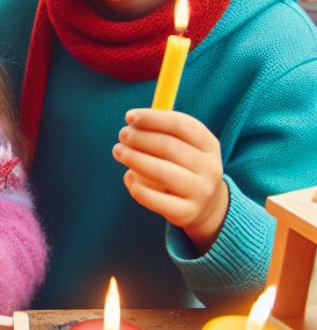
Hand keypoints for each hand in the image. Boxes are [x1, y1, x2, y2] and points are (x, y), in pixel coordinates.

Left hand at [112, 109, 228, 253]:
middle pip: (169, 147)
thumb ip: (161, 130)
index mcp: (209, 145)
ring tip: (119, 151)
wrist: (205, 206)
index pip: (181, 125)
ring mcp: (200, 192)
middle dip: (139, 138)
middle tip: (122, 135)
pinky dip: (135, 184)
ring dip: (134, 158)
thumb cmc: (183, 166)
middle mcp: (210, 168)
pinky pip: (152, 197)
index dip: (153, 118)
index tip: (129, 116)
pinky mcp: (186, 213)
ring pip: (161, 172)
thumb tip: (132, 119)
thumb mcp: (184, 145)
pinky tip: (129, 176)